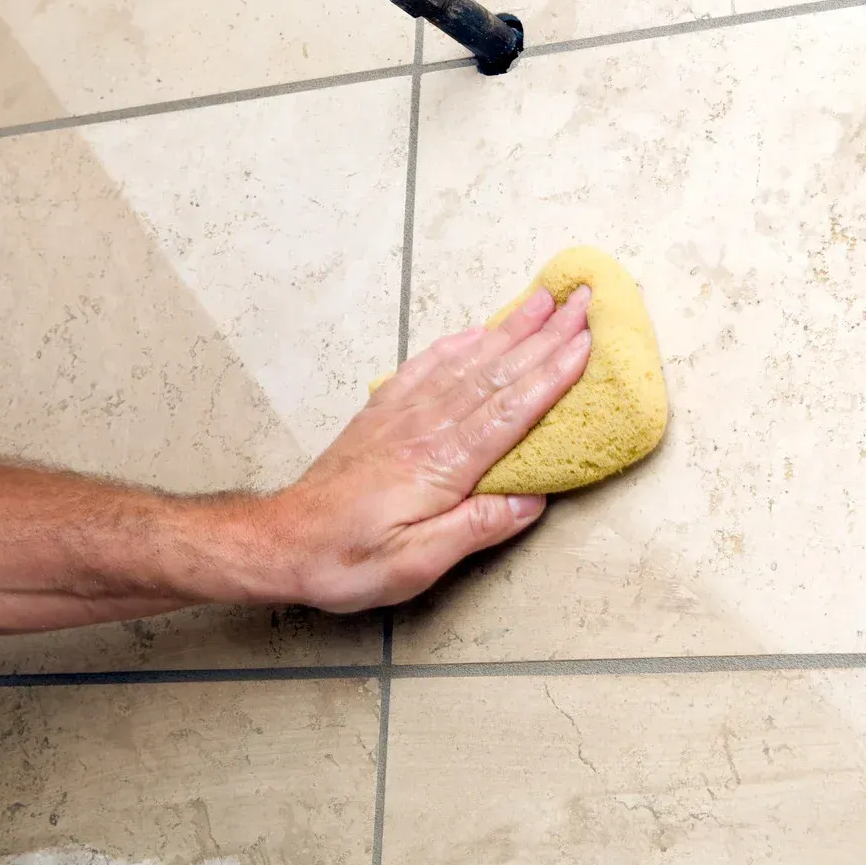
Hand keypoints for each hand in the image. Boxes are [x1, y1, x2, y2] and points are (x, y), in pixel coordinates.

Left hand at [261, 285, 592, 611]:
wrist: (279, 543)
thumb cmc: (346, 560)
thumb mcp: (416, 564)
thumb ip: (475, 529)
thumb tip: (532, 500)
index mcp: (440, 464)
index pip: (510, 410)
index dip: (552, 375)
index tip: (586, 343)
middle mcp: (425, 428)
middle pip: (497, 373)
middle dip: (545, 336)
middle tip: (582, 303)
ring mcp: (402, 415)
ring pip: (467, 362)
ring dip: (510, 329)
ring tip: (542, 300)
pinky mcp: (382, 416)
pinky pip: (426, 367)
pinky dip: (457, 344)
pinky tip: (477, 330)